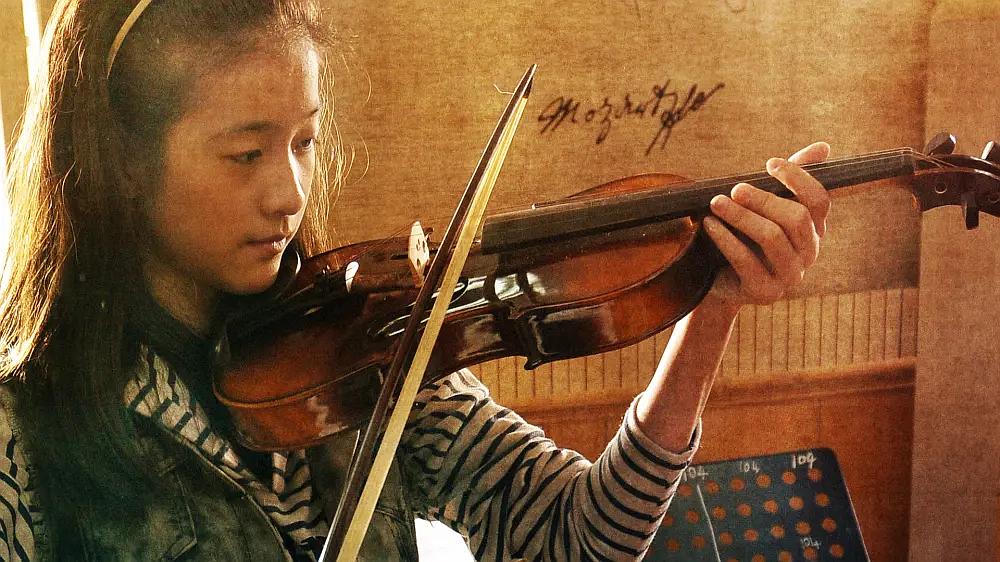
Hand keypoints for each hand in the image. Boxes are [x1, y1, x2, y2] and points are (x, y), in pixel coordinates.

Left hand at [702, 142, 830, 312]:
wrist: (719, 279)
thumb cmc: (745, 233)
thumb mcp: (765, 204)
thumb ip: (792, 177)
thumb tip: (823, 147)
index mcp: (814, 230)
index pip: (819, 200)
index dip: (798, 178)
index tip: (769, 164)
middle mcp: (808, 254)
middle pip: (796, 218)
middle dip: (764, 199)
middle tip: (735, 188)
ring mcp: (790, 276)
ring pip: (772, 238)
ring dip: (741, 216)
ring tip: (715, 203)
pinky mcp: (765, 292)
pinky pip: (746, 261)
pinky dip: (726, 239)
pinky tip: (709, 225)